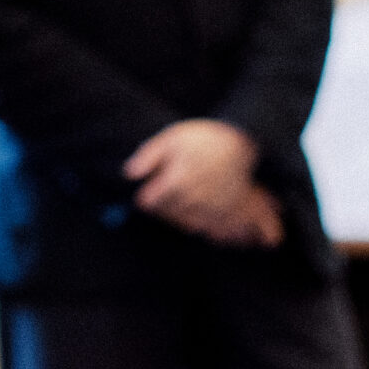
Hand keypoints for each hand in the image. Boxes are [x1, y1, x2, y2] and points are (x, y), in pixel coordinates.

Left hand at [123, 120, 284, 248]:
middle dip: (162, 209)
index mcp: (177, 181)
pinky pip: (211, 230)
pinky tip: (199, 217)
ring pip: (188, 225)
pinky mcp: (227, 213)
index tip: (147, 193)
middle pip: (168, 216)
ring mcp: (212, 208)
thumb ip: (147, 156)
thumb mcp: (171, 137)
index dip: (146, 198)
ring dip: (180, 219)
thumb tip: (129, 174)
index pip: (151, 203)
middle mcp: (194, 198)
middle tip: (164, 198)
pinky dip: (203, 227)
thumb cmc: (202, 138)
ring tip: (181, 204)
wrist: (239, 140)